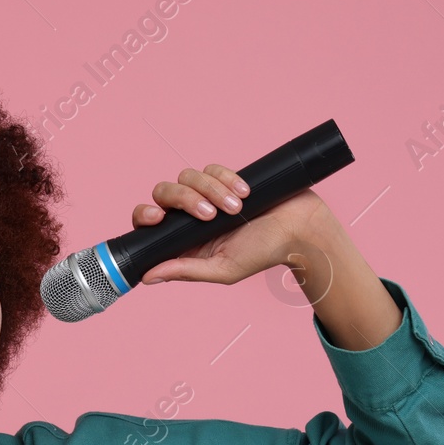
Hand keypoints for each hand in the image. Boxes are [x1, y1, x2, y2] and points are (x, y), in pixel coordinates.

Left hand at [131, 164, 337, 285]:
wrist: (299, 229)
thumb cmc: (263, 254)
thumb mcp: (223, 269)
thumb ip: (185, 271)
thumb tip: (147, 276)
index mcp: (184, 240)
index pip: (149, 222)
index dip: (144, 215)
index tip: (157, 217)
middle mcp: (191, 216)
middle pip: (164, 192)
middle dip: (184, 199)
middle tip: (209, 214)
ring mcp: (207, 194)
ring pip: (187, 176)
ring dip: (212, 190)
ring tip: (237, 207)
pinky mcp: (225, 177)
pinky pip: (211, 168)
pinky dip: (226, 178)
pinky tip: (245, 193)